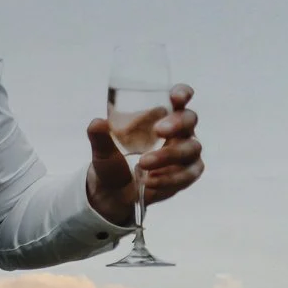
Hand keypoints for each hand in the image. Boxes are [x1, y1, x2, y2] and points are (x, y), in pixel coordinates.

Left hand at [86, 83, 201, 224]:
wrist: (112, 194)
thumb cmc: (113, 162)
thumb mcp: (102, 150)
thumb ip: (99, 137)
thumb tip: (97, 123)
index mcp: (161, 117)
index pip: (178, 99)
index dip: (182, 93)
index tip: (175, 97)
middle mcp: (178, 132)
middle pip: (190, 119)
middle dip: (177, 123)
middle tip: (159, 131)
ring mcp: (185, 153)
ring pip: (190, 148)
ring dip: (168, 155)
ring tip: (143, 163)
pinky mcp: (187, 174)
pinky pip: (188, 174)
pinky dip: (169, 178)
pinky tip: (150, 181)